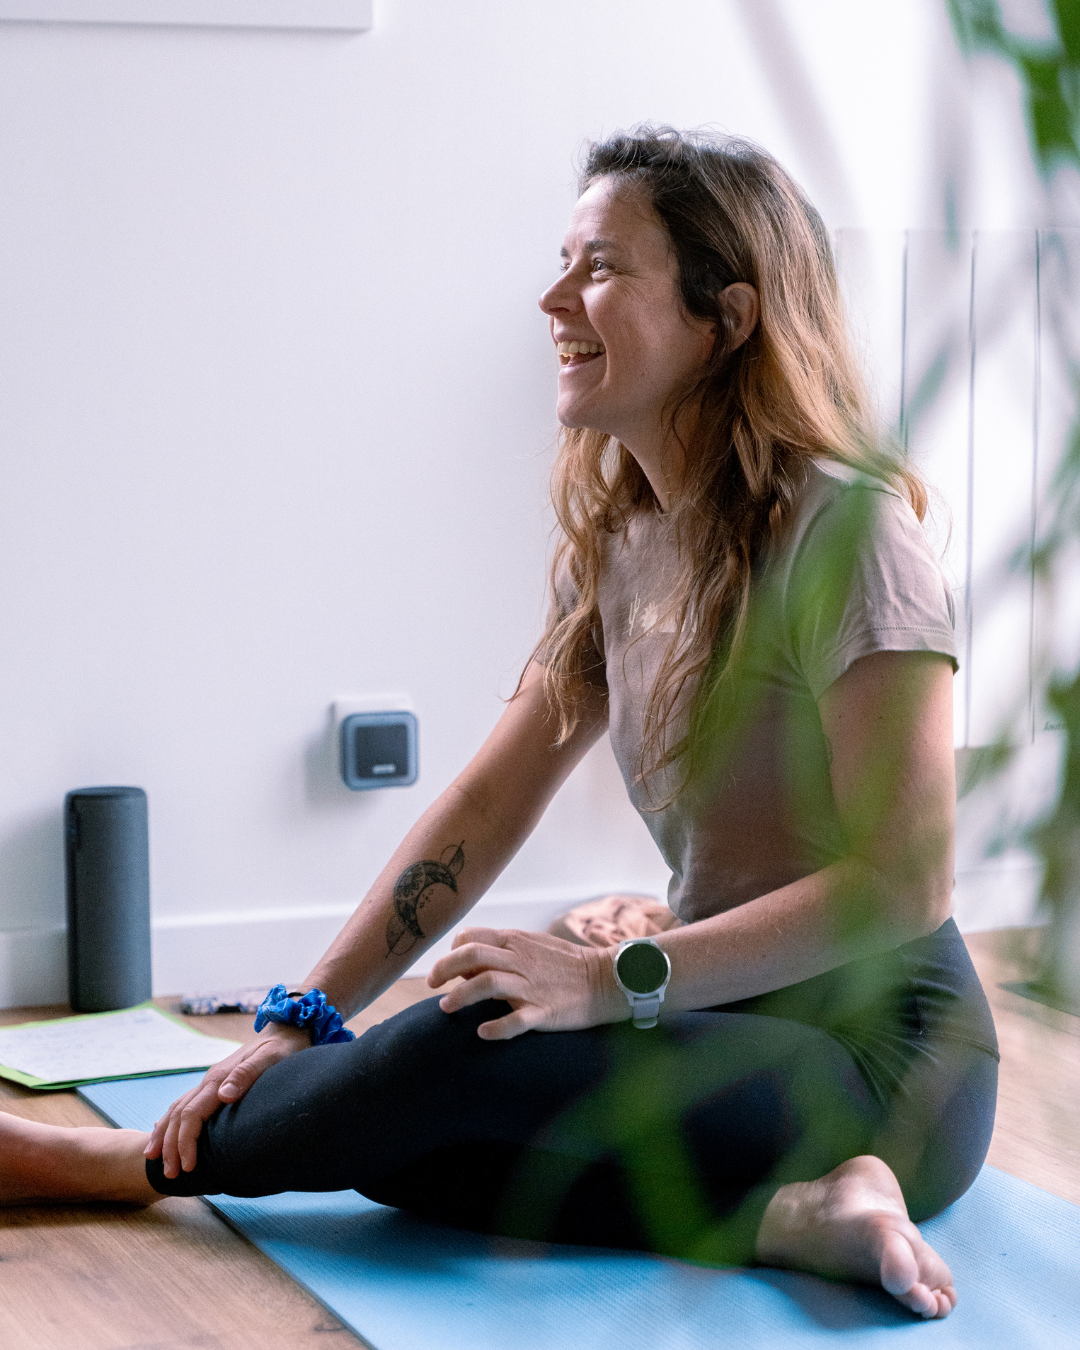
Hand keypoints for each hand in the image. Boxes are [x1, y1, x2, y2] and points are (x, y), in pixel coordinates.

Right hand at [144, 1022, 309, 1177]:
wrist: (286, 1029)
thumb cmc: (282, 1047)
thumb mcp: (270, 1059)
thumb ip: (247, 1074)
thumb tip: (223, 1095)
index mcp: (219, 1078)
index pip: (191, 1114)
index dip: (185, 1142)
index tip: (188, 1166)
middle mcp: (210, 1080)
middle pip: (178, 1115)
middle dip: (170, 1146)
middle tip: (170, 1174)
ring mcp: (211, 1081)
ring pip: (177, 1109)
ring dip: (165, 1135)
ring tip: (155, 1159)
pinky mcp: (216, 1083)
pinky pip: (185, 1104)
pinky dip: (171, 1120)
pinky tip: (165, 1132)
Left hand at [428, 927, 626, 1039]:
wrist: (606, 980)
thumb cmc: (564, 964)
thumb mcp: (533, 946)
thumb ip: (501, 950)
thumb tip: (467, 965)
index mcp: (516, 941)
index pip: (471, 937)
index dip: (452, 951)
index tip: (448, 968)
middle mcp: (520, 960)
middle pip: (471, 956)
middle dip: (443, 969)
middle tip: (431, 984)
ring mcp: (531, 986)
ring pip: (487, 984)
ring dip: (461, 996)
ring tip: (446, 1008)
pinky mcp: (544, 1011)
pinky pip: (516, 1020)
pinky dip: (496, 1028)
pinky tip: (482, 1033)